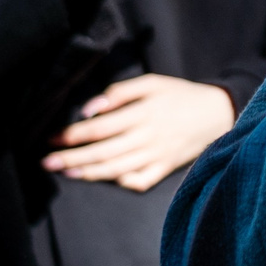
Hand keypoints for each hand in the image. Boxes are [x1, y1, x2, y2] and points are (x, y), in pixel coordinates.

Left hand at [44, 73, 236, 190]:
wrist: (220, 112)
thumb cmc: (181, 95)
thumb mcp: (153, 83)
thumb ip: (120, 92)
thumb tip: (90, 110)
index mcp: (144, 112)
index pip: (100, 127)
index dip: (73, 134)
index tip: (52, 138)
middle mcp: (149, 136)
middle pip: (102, 151)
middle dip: (71, 158)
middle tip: (46, 162)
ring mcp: (157, 155)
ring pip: (116, 169)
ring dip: (87, 172)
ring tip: (66, 172)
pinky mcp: (166, 168)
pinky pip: (140, 181)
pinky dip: (121, 183)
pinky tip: (104, 179)